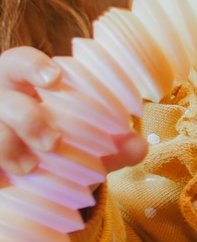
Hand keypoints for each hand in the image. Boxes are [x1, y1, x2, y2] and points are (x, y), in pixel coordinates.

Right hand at [0, 46, 145, 183]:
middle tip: (52, 141)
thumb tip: (138, 146)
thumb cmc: (58, 144)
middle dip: (27, 118)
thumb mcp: (86, 142)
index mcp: (23, 83)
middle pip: (2, 98)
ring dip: (7, 147)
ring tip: (30, 166)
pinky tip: (5, 181)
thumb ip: (113, 145)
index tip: (55, 79)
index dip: (33, 66)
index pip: (20, 61)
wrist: (28, 177)